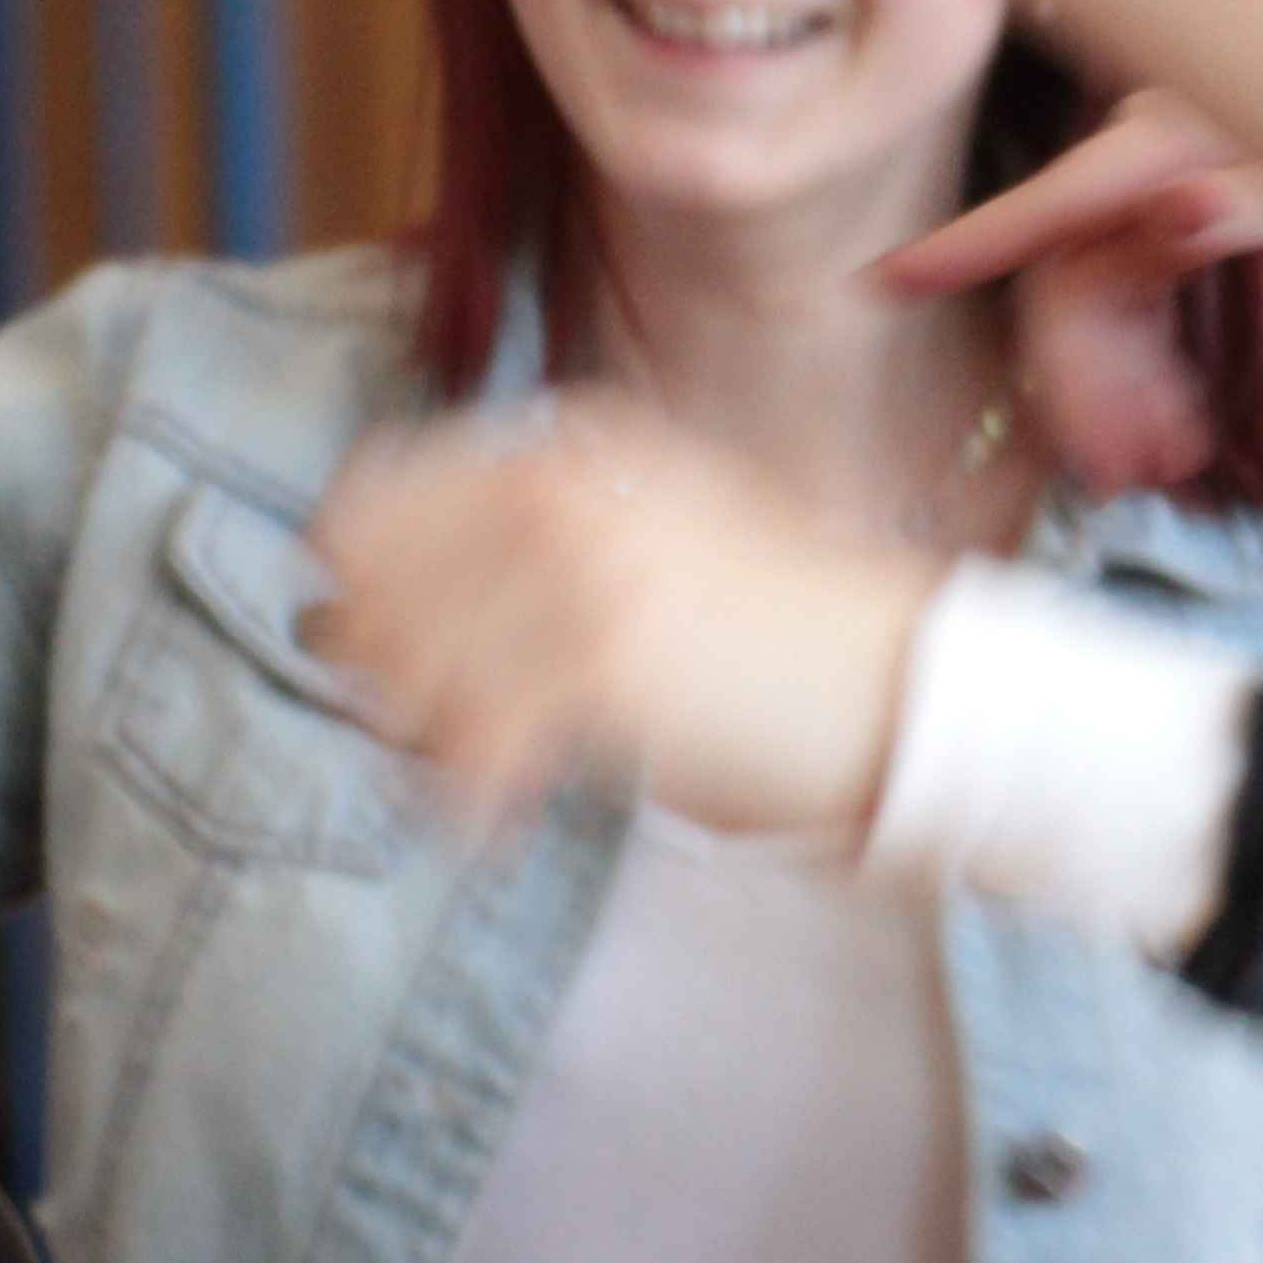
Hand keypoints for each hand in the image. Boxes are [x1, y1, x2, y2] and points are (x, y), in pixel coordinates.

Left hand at [304, 400, 946, 837]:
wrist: (907, 681)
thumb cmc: (788, 628)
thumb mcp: (663, 528)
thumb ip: (540, 537)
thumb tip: (388, 596)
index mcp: (576, 442)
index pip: (385, 488)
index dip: (355, 576)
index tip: (369, 641)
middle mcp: (564, 486)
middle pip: (375, 573)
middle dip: (369, 661)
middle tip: (403, 725)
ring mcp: (581, 569)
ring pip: (407, 661)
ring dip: (414, 733)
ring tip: (462, 779)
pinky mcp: (606, 663)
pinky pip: (472, 739)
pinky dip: (466, 793)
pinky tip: (498, 820)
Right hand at [880, 96, 1262, 495]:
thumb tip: (1182, 210)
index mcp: (1196, 133)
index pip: (1066, 197)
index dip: (977, 240)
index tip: (890, 280)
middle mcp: (1176, 146)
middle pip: (1077, 267)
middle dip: (1088, 379)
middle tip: (1131, 471)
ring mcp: (1193, 169)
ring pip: (1106, 290)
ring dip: (1121, 381)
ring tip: (1171, 457)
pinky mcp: (1215, 197)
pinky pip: (1145, 283)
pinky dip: (1149, 355)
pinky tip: (1181, 420)